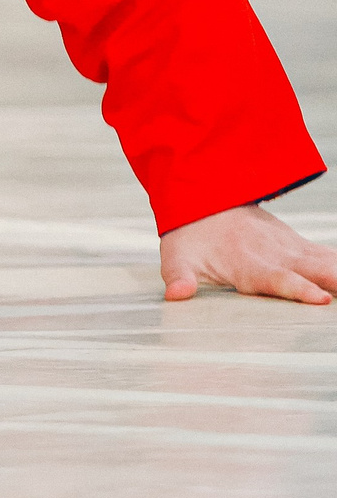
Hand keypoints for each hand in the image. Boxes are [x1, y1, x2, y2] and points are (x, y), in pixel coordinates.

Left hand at [159, 203, 336, 303]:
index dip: (299, 289)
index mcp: (249, 265)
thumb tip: (176, 295)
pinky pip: (330, 255)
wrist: (203, 198)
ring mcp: (292, 249)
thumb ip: (179, 278)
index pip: (278, 279)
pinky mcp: (301, 246)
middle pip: (315, 269)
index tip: (321, 298)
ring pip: (329, 260)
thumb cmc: (190, 238)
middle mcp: (276, 256)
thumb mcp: (176, 258)